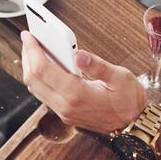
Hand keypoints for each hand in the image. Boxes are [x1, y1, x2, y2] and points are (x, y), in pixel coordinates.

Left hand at [20, 32, 146, 132]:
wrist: (133, 124)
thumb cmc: (129, 101)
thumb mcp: (121, 78)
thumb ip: (98, 66)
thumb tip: (79, 54)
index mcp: (77, 95)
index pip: (43, 70)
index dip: (33, 51)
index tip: (29, 36)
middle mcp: (66, 106)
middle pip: (33, 80)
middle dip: (27, 57)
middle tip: (28, 39)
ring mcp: (64, 112)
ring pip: (35, 88)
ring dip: (30, 68)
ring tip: (33, 49)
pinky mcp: (65, 113)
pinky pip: (43, 94)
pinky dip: (38, 78)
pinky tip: (44, 64)